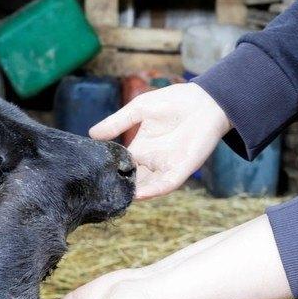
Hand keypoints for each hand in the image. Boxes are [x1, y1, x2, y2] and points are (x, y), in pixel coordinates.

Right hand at [90, 83, 230, 199]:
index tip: (93, 175)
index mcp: (140, 148)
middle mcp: (152, 161)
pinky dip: (153, 191)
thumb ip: (117, 123)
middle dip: (119, 187)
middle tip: (100, 193)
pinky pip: (166, 185)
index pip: (121, 165)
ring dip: (133, 193)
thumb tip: (91, 134)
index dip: (109, 170)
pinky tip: (138, 195)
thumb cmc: (174, 101)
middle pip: (132, 180)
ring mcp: (166, 166)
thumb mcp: (138, 110)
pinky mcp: (182, 169)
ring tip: (116, 198)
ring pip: (147, 187)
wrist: (206, 100)